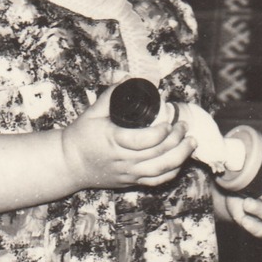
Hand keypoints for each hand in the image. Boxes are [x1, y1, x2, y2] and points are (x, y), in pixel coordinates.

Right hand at [61, 85, 196, 190]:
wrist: (70, 164)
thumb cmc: (81, 136)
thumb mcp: (92, 113)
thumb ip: (110, 95)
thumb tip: (128, 79)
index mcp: (113, 141)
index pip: (144, 140)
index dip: (162, 132)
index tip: (169, 120)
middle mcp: (123, 160)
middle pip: (157, 154)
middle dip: (176, 140)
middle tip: (184, 126)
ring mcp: (128, 174)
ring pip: (161, 170)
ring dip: (180, 156)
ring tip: (191, 142)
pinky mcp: (131, 182)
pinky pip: (156, 181)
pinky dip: (172, 172)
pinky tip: (181, 161)